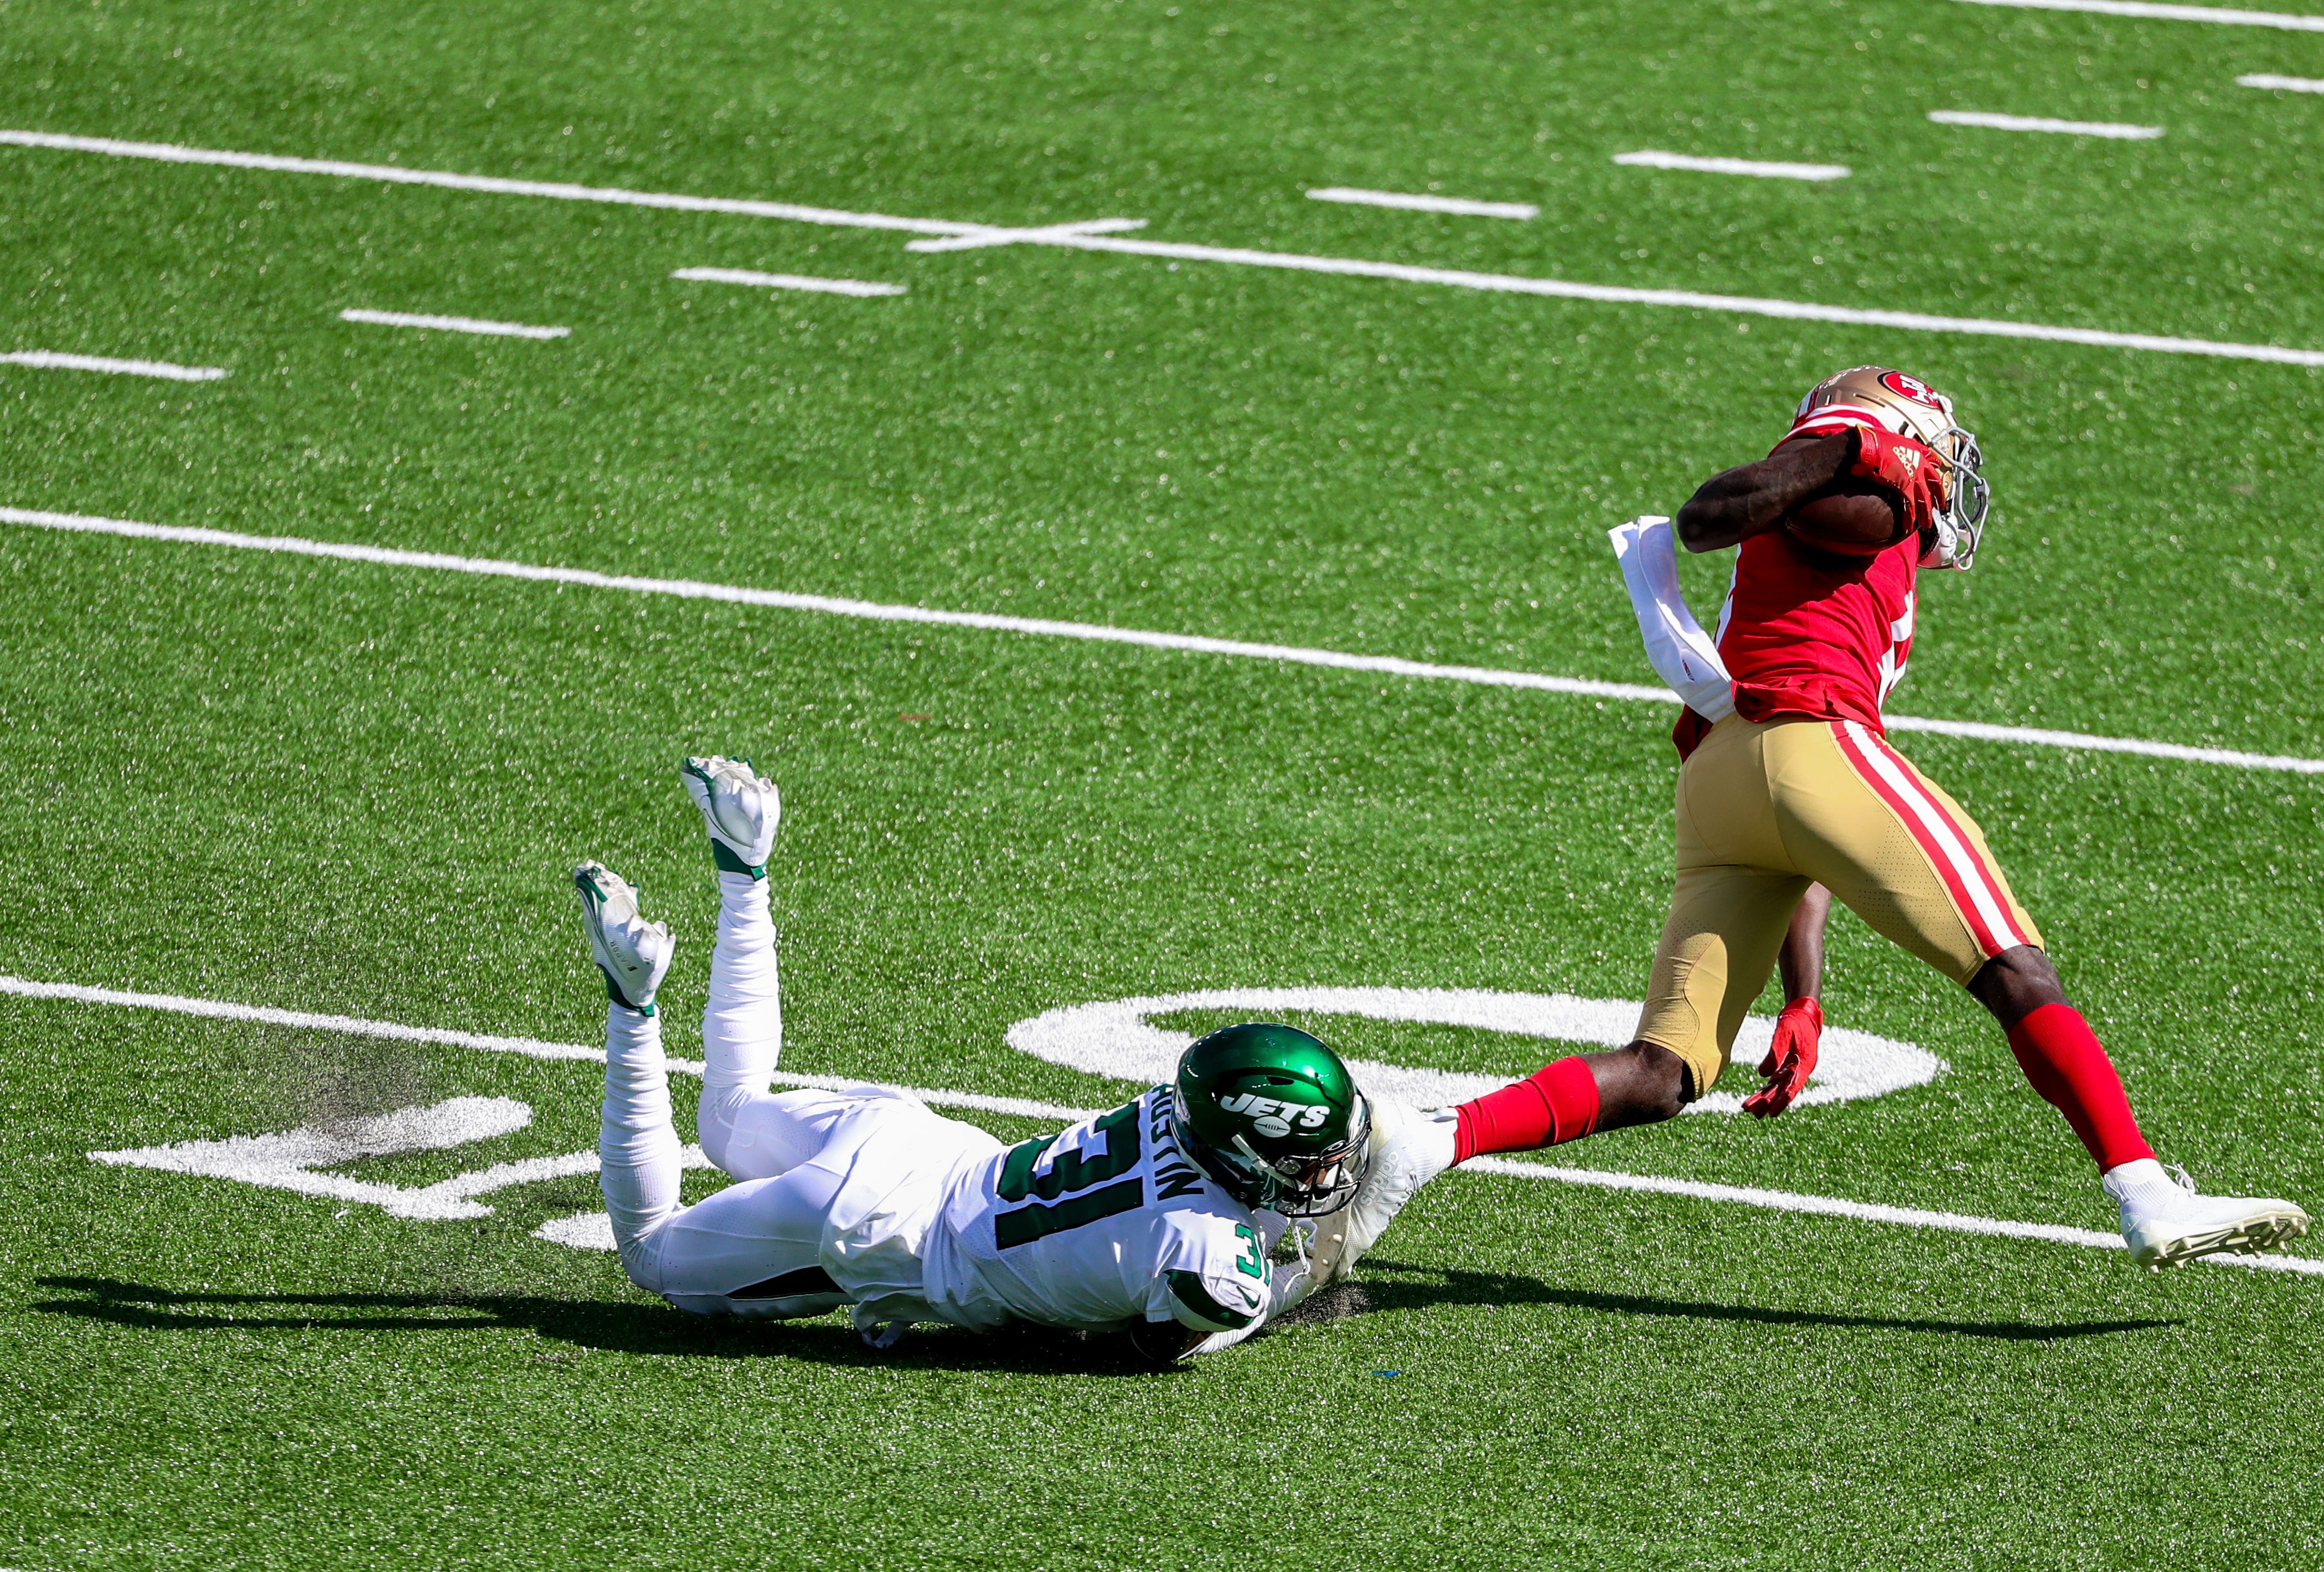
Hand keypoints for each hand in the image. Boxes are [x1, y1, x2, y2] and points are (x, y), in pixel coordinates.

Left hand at [1744, 997, 1822, 1118]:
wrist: (1803, 1011)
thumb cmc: (1795, 1021)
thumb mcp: (1784, 1034)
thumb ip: (1775, 1054)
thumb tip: (1763, 1076)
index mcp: (1805, 1064)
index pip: (1792, 1088)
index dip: (1781, 1102)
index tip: (1771, 1114)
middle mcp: (1801, 1070)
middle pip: (1782, 1090)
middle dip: (1767, 1102)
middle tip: (1752, 1113)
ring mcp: (1795, 1067)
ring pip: (1778, 1086)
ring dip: (1765, 1097)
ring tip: (1750, 1109)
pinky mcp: (1789, 1063)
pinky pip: (1777, 1079)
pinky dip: (1768, 1087)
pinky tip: (1759, 1095)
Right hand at [1849, 426, 1947, 533]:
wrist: (1869, 446)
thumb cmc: (1877, 441)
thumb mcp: (1896, 439)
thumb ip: (1904, 446)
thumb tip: (1903, 449)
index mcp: (1919, 454)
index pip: (1933, 468)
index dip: (1936, 479)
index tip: (1939, 486)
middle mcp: (1920, 466)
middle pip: (1934, 486)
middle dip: (1938, 499)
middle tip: (1939, 508)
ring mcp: (1913, 477)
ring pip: (1925, 499)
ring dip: (1925, 514)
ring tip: (1926, 524)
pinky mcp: (1904, 487)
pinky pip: (1910, 505)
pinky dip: (1910, 517)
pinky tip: (1909, 526)